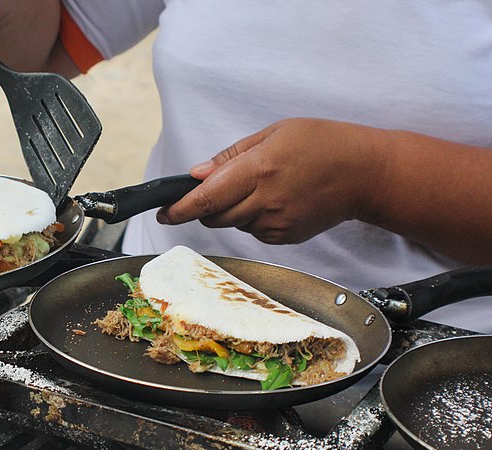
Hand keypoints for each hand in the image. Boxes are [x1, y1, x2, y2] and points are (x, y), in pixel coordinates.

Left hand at [157, 118, 387, 243]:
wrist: (365, 173)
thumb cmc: (322, 143)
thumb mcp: (274, 133)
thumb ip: (232, 156)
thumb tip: (197, 174)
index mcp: (259, 170)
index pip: (207, 198)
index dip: (180, 208)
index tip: (164, 212)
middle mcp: (265, 200)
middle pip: (214, 216)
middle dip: (204, 207)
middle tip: (215, 189)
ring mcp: (277, 223)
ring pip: (234, 224)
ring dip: (232, 210)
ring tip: (260, 187)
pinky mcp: (286, 237)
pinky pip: (254, 232)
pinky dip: (252, 219)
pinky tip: (274, 200)